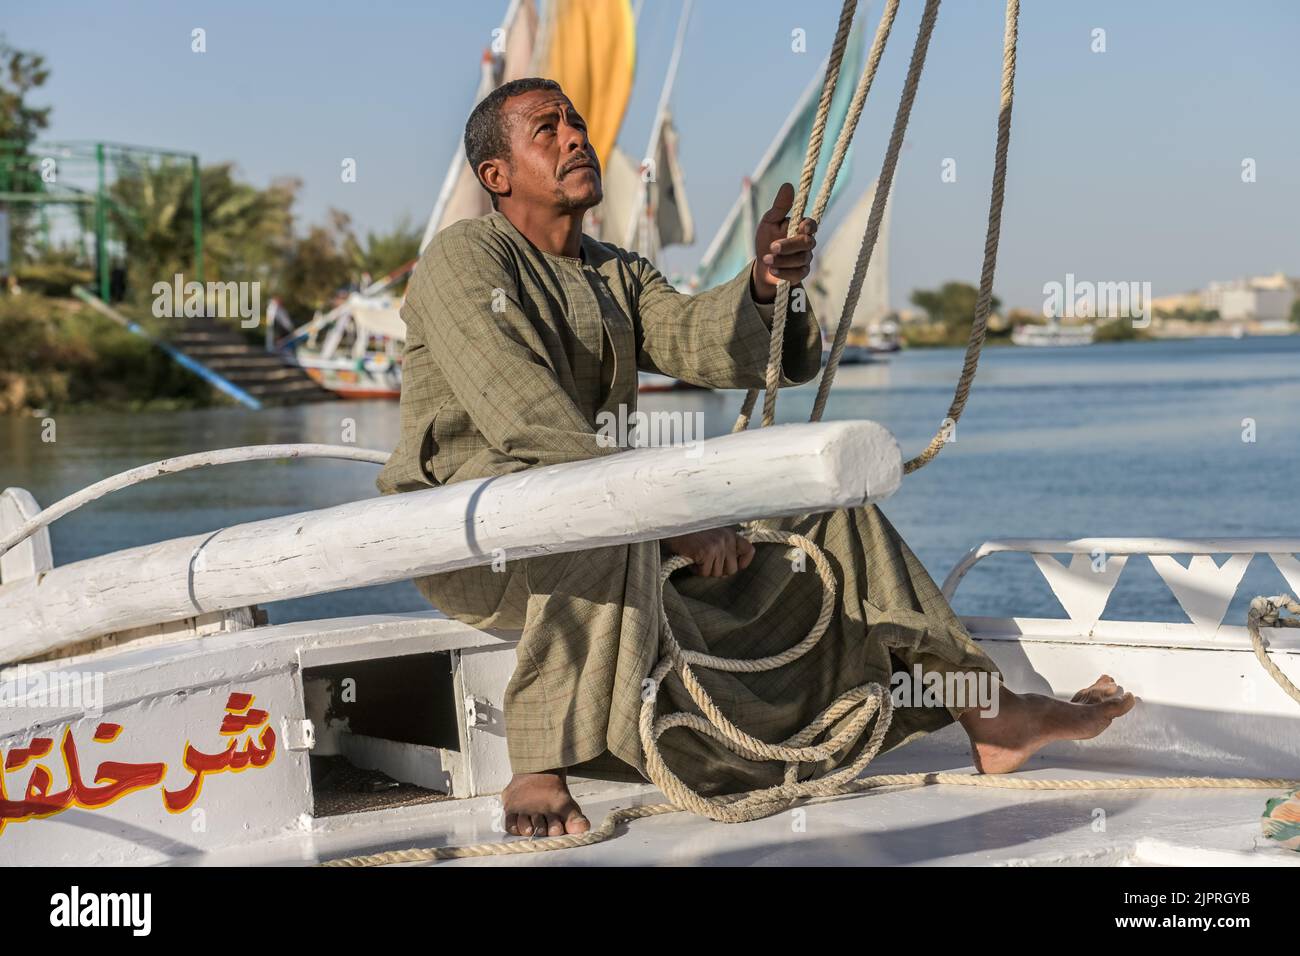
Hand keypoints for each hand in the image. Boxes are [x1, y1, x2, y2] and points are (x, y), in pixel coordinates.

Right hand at [662, 528, 755, 577]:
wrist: (673, 524)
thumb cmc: (690, 532)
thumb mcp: (713, 533)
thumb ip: (724, 544)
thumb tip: (732, 566)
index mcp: (730, 534)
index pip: (749, 550)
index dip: (743, 563)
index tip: (734, 565)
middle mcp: (727, 539)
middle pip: (732, 569)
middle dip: (719, 571)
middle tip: (707, 565)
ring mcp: (717, 546)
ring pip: (718, 573)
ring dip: (706, 570)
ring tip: (698, 560)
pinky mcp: (706, 552)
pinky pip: (705, 573)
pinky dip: (697, 570)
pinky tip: (692, 561)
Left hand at [751, 181, 817, 303]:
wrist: (762, 265)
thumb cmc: (767, 239)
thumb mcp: (769, 221)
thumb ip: (780, 206)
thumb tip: (788, 185)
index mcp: (800, 227)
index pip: (811, 225)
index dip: (809, 226)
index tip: (801, 227)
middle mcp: (806, 242)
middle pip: (807, 243)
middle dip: (789, 246)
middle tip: (772, 246)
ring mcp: (805, 258)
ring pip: (801, 259)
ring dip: (782, 260)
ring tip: (766, 259)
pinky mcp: (801, 273)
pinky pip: (798, 274)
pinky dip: (784, 272)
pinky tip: (772, 270)